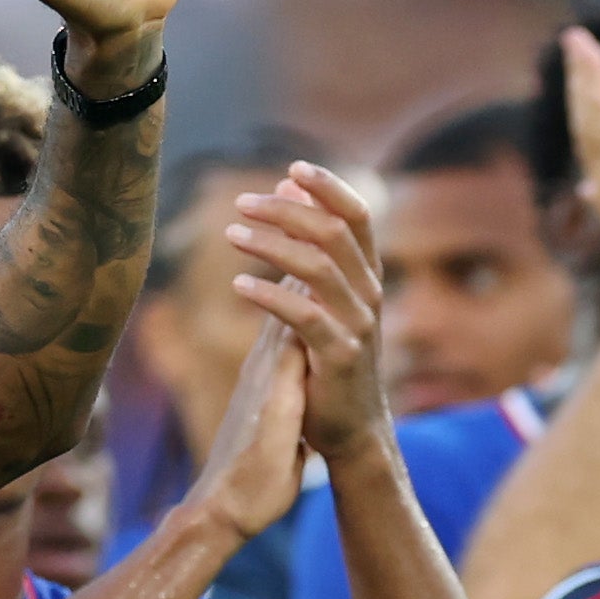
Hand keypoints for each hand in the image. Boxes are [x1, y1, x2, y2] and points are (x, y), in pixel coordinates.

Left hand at [227, 164, 389, 469]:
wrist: (350, 431)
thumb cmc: (329, 361)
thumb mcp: (322, 298)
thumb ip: (309, 249)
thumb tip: (289, 189)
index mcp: (366, 277)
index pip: (356, 216)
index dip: (328, 187)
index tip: (292, 168)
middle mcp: (368, 295)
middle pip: (334, 232)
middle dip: (288, 210)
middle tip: (242, 203)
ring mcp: (357, 325)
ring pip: (317, 268)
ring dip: (270, 245)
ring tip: (231, 234)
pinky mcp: (339, 357)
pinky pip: (304, 317)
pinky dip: (269, 296)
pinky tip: (237, 285)